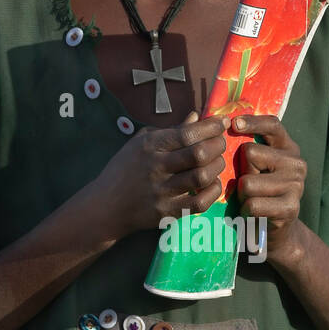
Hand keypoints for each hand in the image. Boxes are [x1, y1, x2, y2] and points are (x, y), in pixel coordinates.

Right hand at [88, 111, 230, 237]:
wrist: (105, 205)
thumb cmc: (124, 169)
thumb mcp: (140, 143)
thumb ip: (170, 131)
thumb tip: (195, 116)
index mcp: (149, 146)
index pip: (187, 133)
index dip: (210, 127)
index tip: (223, 123)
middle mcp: (156, 167)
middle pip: (198, 154)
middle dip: (217, 145)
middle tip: (220, 143)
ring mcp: (161, 191)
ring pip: (201, 177)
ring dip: (217, 166)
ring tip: (217, 161)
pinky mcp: (167, 212)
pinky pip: (199, 203)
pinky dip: (213, 192)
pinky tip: (212, 183)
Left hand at [231, 114, 306, 262]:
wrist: (271, 227)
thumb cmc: (254, 189)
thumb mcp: (250, 164)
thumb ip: (240, 144)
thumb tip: (205, 118)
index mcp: (287, 147)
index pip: (273, 125)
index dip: (253, 122)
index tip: (234, 124)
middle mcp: (296, 163)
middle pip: (251, 152)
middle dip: (240, 169)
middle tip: (245, 182)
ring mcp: (296, 185)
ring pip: (248, 181)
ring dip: (241, 193)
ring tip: (248, 198)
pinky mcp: (291, 207)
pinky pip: (253, 204)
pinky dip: (245, 209)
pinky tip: (251, 212)